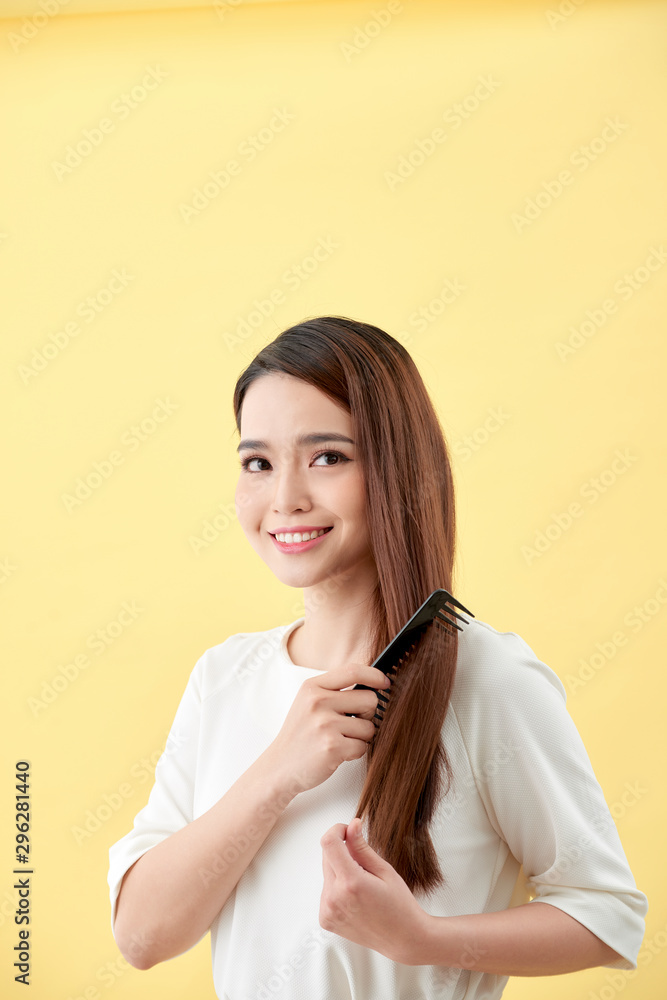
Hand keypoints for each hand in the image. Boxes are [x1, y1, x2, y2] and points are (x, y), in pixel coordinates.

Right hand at [268, 664, 390, 792]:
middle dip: (368, 714)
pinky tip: (337, 753)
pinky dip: (355, 752)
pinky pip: (363, 746)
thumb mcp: (308, 703)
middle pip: (370, 699)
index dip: (375, 675)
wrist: (279, 767)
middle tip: (351, 724)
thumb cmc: (300, 735)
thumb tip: (372, 683)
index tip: (384, 683)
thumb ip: (334, 690)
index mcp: (312, 687)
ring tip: (340, 740)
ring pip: (369, 726)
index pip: (353, 671)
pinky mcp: (332, 747)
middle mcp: (318, 702)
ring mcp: (325, 724)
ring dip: (360, 737)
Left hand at [319, 817, 430, 965]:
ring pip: (327, 873)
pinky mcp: (326, 919)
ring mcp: (328, 911)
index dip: (337, 830)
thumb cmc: (400, 904)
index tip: (348, 830)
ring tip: (363, 886)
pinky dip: (338, 888)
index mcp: (351, 882)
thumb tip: (351, 825)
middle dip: (342, 852)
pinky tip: (356, 898)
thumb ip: (362, 847)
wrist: (403, 939)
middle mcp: (334, 898)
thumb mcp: (385, 870)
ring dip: (340, 871)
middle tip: (365, 865)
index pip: (328, 843)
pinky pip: (326, 891)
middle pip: (327, 857)